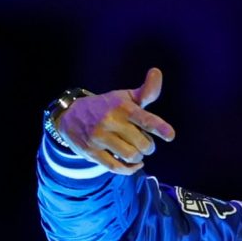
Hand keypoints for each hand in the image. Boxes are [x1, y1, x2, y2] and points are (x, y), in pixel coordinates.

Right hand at [56, 69, 175, 174]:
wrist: (71, 116)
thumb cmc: (107, 107)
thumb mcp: (125, 97)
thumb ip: (146, 92)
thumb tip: (157, 72)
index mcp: (122, 107)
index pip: (144, 118)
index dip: (159, 127)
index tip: (170, 135)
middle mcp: (110, 121)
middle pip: (142, 144)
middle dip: (149, 147)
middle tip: (145, 143)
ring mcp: (100, 137)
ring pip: (130, 156)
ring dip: (138, 158)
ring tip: (136, 152)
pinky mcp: (92, 152)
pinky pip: (116, 167)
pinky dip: (129, 169)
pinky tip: (132, 165)